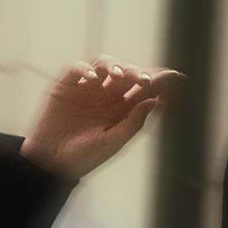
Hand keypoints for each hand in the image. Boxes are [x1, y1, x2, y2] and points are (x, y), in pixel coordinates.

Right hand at [20, 60, 180, 179]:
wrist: (52, 163)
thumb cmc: (85, 157)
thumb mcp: (112, 143)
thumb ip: (133, 123)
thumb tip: (154, 100)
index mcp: (123, 109)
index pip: (144, 90)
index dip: (160, 81)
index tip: (175, 76)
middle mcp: (107, 95)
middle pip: (127, 73)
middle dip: (136, 73)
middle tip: (143, 80)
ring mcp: (87, 88)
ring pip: (104, 65)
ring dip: (113, 66)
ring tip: (117, 76)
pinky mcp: (66, 86)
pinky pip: (76, 68)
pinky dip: (84, 68)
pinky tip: (93, 78)